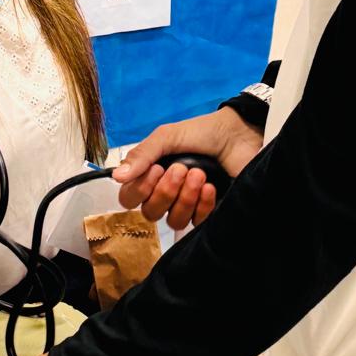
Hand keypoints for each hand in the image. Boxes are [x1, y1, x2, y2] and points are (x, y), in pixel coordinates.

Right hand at [113, 107, 262, 229]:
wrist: (238, 135)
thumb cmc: (201, 133)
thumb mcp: (167, 137)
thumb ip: (142, 155)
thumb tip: (117, 176)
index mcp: (151, 174)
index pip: (129, 198)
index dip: (139, 190)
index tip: (156, 169)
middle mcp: (166, 192)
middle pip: (150, 213)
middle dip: (165, 192)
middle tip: (181, 169)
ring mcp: (186, 204)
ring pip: (173, 220)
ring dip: (184, 198)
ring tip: (198, 175)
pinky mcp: (208, 212)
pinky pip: (196, 223)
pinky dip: (202, 205)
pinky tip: (209, 187)